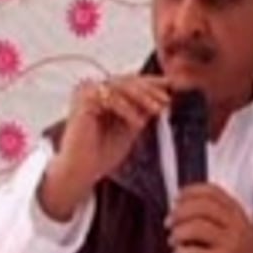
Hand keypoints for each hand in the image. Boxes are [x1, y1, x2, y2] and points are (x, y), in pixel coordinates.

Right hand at [39, 76, 170, 220]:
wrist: (82, 170)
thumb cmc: (102, 153)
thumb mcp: (130, 128)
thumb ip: (143, 112)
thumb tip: (163, 98)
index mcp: (103, 94)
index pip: (130, 83)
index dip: (151, 83)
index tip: (170, 85)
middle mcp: (93, 89)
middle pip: (127, 81)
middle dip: (150, 90)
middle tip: (166, 99)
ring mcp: (86, 92)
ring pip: (121, 87)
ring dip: (142, 98)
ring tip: (158, 110)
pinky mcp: (83, 100)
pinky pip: (111, 99)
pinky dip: (127, 109)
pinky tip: (138, 122)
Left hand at [167, 184, 252, 252]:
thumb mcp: (238, 232)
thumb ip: (218, 220)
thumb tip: (183, 212)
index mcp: (238, 215)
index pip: (213, 192)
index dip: (191, 192)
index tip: (177, 198)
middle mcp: (237, 225)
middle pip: (202, 207)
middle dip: (180, 212)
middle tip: (170, 222)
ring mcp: (232, 243)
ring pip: (197, 227)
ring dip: (178, 233)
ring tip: (173, 241)